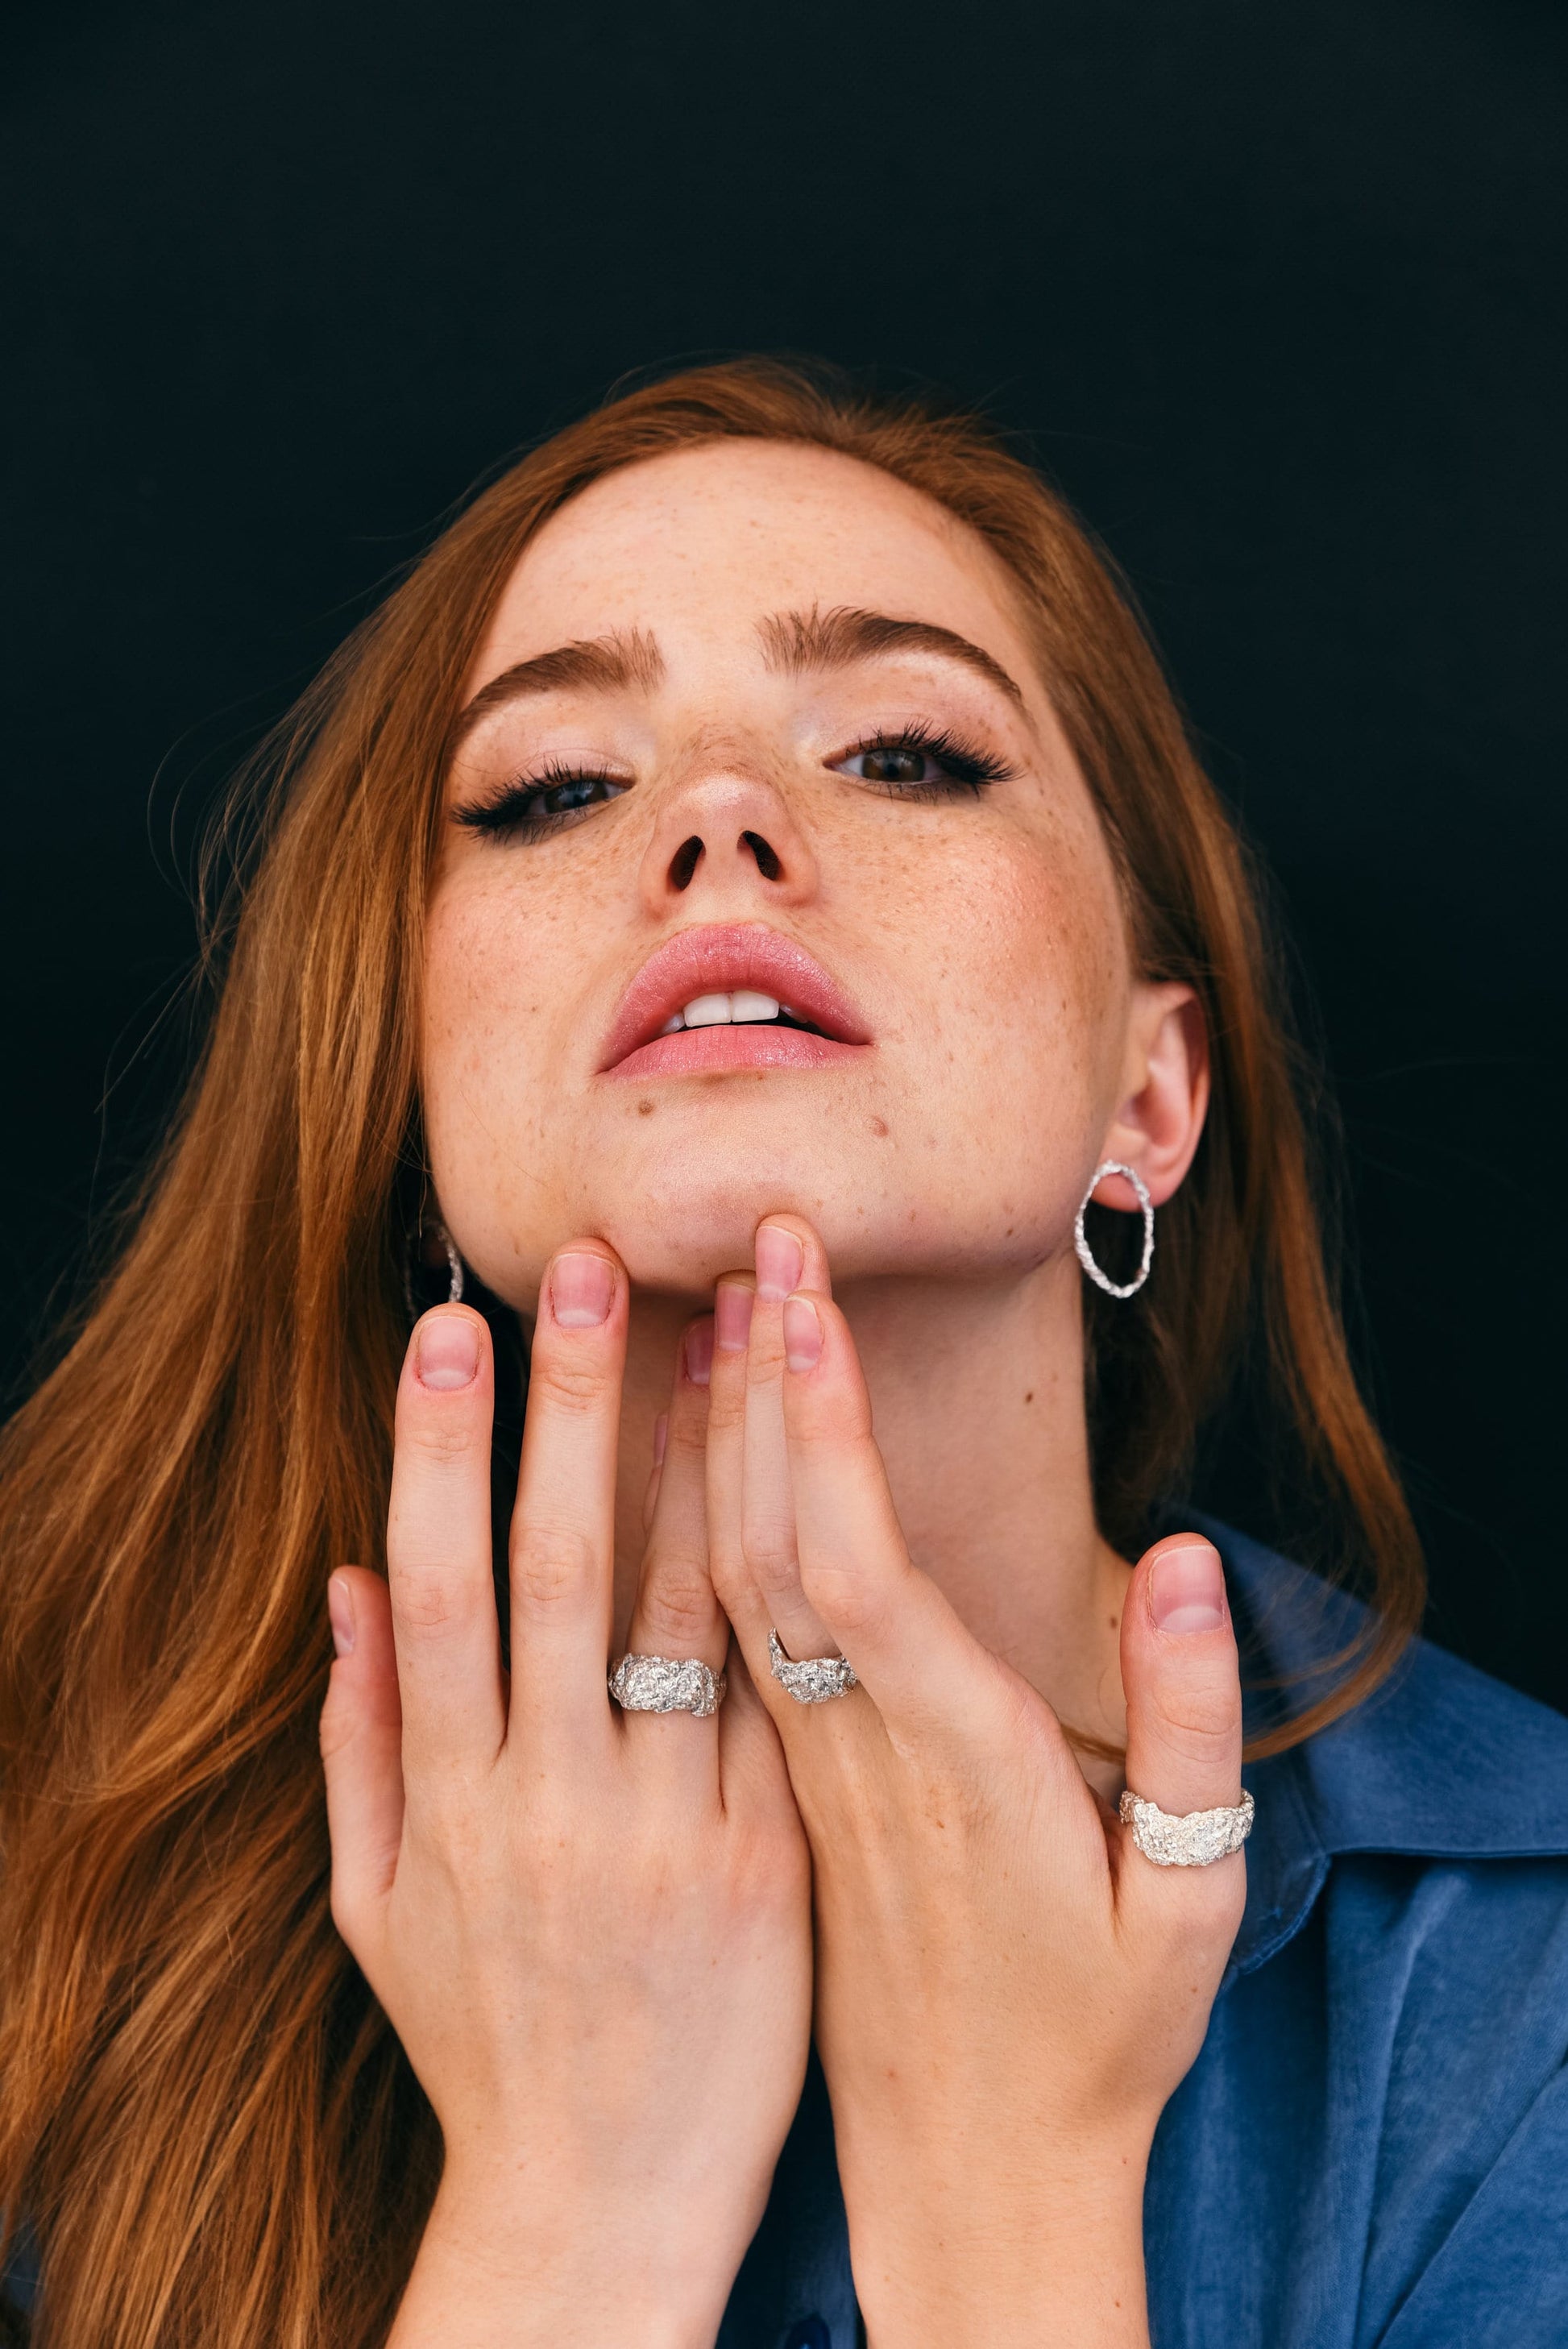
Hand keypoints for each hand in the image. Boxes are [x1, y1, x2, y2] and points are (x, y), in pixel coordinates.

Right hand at [320, 1247, 811, 2347]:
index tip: (454, 1327)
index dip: (443, 1452)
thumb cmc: (481, 2045)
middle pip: (560, 1569)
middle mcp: (553, 1802)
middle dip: (572, 1410)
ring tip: (729, 1324)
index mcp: (448, 1802)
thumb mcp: (377, 1910)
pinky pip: (777, 1700)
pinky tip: (806, 1474)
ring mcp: (668, 1830)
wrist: (604, 2206)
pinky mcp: (770, 1863)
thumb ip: (359, 1745)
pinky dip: (786, 1583)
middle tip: (592, 1264)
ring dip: (705, 1458)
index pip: (442, 1587)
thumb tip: (347, 1585)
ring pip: (690, 1608)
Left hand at [705, 1217, 1245, 2346]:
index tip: (791, 1293)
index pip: (856, 1563)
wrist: (970, 2175)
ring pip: (724, 1583)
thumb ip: (1192, 1729)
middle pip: (768, 1543)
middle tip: (738, 1234)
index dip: (816, 1425)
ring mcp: (802, 1770)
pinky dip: (692, 1529)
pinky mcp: (779, 1790)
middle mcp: (853, 1752)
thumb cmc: (1094, 2034)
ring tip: (700, 1302)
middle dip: (749, 1380)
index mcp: (952, 1762)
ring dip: (707, 1439)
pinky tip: (675, 1451)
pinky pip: (715, 1640)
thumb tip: (1183, 1561)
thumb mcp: (1189, 1899)